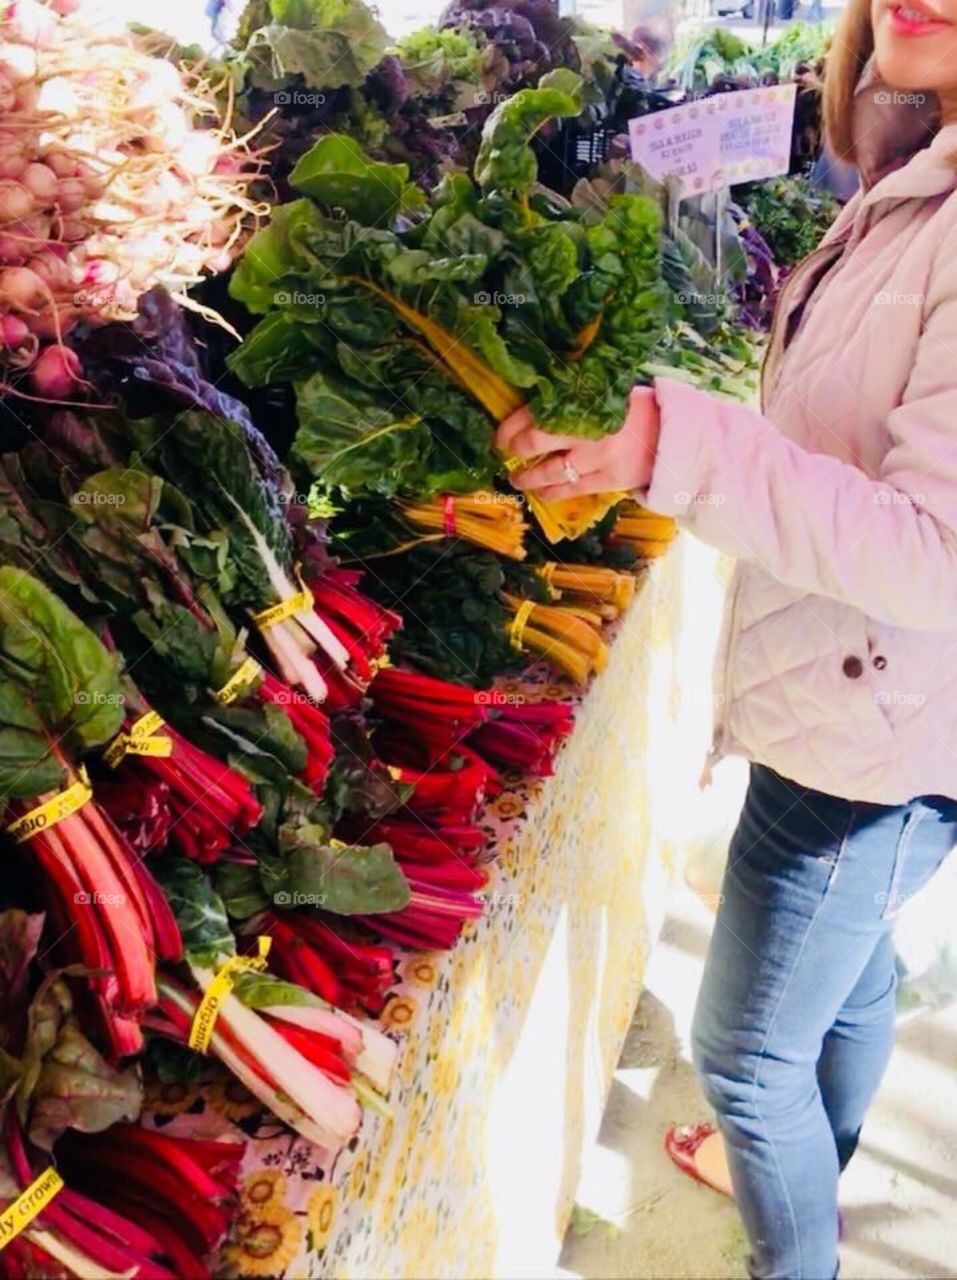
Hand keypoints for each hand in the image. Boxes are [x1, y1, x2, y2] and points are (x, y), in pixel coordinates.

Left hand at [494, 386, 660, 500]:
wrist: (678, 436)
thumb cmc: (642, 409)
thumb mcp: (610, 392)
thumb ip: (579, 398)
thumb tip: (540, 401)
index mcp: (587, 400)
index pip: (537, 410)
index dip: (512, 423)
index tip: (501, 431)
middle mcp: (588, 428)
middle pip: (536, 440)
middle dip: (514, 447)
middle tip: (505, 450)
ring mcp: (597, 456)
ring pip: (549, 470)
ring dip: (526, 476)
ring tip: (515, 478)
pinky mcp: (608, 479)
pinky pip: (570, 489)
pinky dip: (550, 493)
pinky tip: (539, 493)